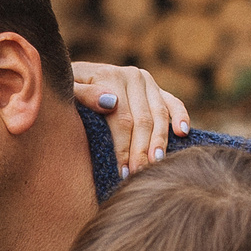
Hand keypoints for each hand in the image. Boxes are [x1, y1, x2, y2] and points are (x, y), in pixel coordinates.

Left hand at [72, 62, 190, 176]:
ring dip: (160, 141)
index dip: (123, 147)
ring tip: (158, 163)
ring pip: (160, 115)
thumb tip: (111, 103)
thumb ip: (85, 94)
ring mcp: (147, 82)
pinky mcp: (156, 88)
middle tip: (140, 175)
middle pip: (143, 120)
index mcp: (111, 76)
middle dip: (142, 150)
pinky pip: (173, 102)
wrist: (75, 75)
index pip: (122, 118)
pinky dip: (181, 116)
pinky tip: (183, 133)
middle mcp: (133, 77)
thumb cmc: (67, 89)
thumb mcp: (68, 89)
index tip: (123, 172)